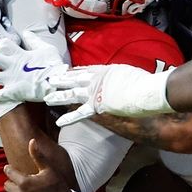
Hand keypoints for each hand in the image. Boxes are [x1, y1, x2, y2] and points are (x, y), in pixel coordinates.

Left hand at [0, 31, 67, 103]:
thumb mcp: (47, 49)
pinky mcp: (12, 92)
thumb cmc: (54, 66)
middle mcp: (12, 66)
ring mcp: (11, 79)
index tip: (0, 49)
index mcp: (20, 54)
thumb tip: (26, 32)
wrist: (59, 83)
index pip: (3, 44)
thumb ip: (34, 41)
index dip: (0, 46)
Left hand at [4, 139, 74, 191]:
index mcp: (25, 182)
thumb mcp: (48, 169)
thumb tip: (31, 141)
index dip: (9, 169)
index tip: (10, 167)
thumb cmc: (57, 186)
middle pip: (7, 185)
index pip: (8, 173)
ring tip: (27, 189)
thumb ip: (37, 155)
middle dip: (13, 181)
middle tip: (23, 179)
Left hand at [43, 64, 175, 126]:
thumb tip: (120, 76)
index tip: (66, 71)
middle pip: (74, 79)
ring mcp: (94, 92)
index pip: (85, 70)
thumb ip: (119, 74)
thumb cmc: (143, 81)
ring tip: (47, 95)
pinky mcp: (96, 106)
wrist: (145, 90)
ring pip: (72, 93)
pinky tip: (59, 122)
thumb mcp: (128, 71)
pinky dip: (69, 117)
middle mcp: (96, 79)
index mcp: (104, 70)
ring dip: (59, 95)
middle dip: (61, 79)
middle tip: (50, 80)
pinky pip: (79, 113)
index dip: (74, 71)